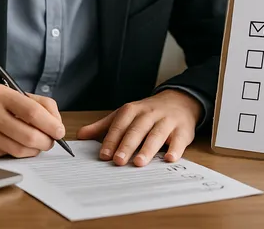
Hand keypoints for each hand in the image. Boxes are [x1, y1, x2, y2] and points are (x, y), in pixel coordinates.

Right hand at [0, 84, 64, 157]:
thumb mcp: (12, 94)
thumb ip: (38, 104)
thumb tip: (57, 123)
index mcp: (0, 94)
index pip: (33, 111)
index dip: (51, 124)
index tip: (60, 130)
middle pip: (29, 134)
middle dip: (47, 141)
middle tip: (52, 140)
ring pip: (21, 149)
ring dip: (36, 149)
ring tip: (39, 143)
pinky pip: (11, 155)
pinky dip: (23, 153)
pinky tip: (23, 146)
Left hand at [76, 89, 201, 166]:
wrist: (179, 101)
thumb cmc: (147, 113)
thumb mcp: (125, 115)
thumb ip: (104, 127)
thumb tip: (80, 136)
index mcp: (133, 110)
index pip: (120, 125)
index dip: (111, 140)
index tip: (104, 155)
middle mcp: (150, 114)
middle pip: (137, 130)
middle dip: (127, 145)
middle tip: (118, 161)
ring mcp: (167, 121)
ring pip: (156, 134)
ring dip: (148, 148)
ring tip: (139, 162)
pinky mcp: (182, 130)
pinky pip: (179, 139)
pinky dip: (175, 149)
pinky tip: (169, 158)